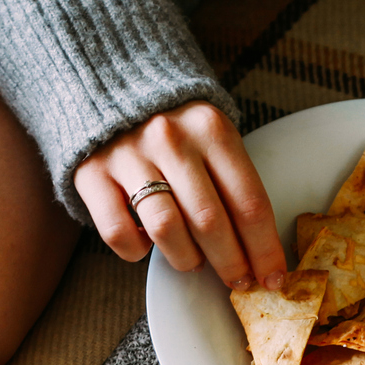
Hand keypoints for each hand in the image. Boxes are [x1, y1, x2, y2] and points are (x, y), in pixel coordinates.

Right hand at [74, 101, 286, 290]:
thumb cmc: (176, 125)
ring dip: (186, 259)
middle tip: (238, 280)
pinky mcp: (91, 173)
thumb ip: (232, 180)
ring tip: (194, 262)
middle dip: (231, 263)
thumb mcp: (213, 135)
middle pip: (210, 222)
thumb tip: (254, 250)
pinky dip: (136, 251)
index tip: (272, 278)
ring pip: (166, 230)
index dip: (264, 249)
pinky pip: (118, 232)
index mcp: (211, 129)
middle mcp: (171, 139)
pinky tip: (147, 244)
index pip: (249, 202)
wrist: (110, 84)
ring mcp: (128, 155)